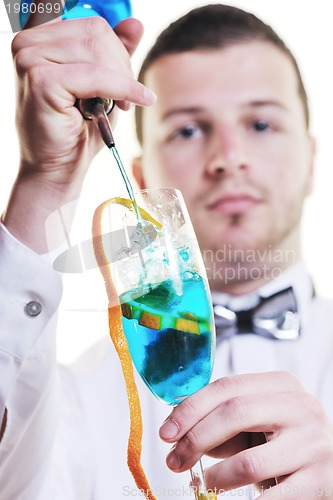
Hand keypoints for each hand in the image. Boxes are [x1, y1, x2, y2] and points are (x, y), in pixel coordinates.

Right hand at [3, 10, 154, 250]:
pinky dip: (122, 89)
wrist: (57, 167)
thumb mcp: (102, 85)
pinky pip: (95, 75)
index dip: (117, 52)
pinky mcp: (39, 79)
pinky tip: (134, 102)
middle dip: (122, 67)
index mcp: (39, 38)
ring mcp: (29, 59)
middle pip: (96, 33)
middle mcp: (27, 43)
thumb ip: (114, 53)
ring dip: (120, 81)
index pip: (93, 25)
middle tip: (127, 99)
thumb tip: (136, 24)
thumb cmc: (76, 129)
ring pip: (97, 52)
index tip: (124, 81)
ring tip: (120, 106)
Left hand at [159, 372, 332, 497]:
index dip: (190, 409)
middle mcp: (301, 407)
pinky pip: (270, 499)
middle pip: (233, 413)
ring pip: (248, 461)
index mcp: (282, 385)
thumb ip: (222, 422)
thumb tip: (179, 434)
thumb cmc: (284, 443)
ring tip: (206, 483)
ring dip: (216, 477)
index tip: (166, 432)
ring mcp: (314, 443)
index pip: (226, 387)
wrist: (329, 470)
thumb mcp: (255, 424)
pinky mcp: (320, 481)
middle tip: (174, 460)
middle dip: (195, 438)